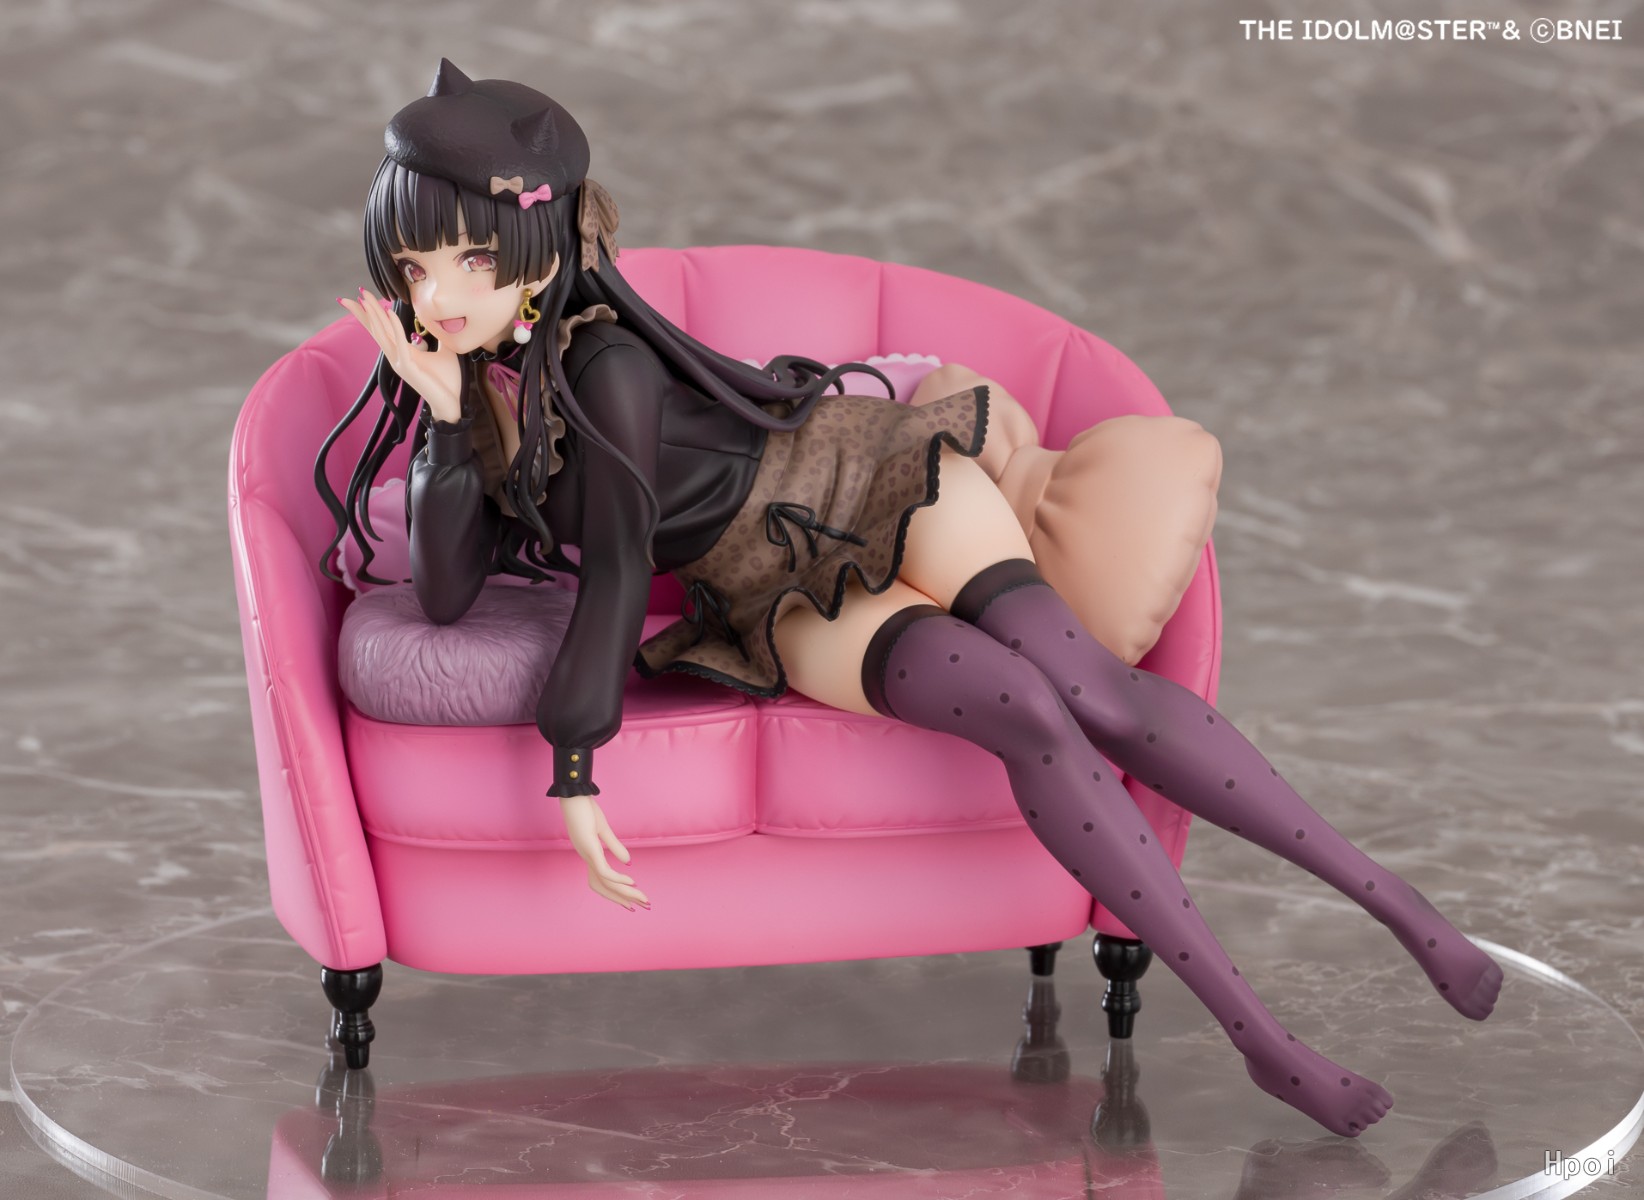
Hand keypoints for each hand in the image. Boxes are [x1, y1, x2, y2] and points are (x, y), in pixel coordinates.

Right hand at [337, 286, 462, 423]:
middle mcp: (396, 356)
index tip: (361, 298)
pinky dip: (395, 327)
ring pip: (383, 333)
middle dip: (366, 310)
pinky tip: (389, 312)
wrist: (451, 404)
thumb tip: (442, 324)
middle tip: (357, 291)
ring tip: (367, 297)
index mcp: (402, 352)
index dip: (370, 315)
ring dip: (375, 314)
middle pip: (377, 329)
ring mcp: (400, 362)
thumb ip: (439, 339)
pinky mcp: (408, 368)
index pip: (382, 330)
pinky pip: (400, 343)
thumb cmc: (447, 381)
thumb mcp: (445, 353)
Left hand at [559, 796, 649, 910]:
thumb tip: (628, 863)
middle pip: (605, 887)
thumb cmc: (584, 809)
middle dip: (624, 898)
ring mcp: (587, 855)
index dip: (617, 892)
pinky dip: (617, 879)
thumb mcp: (604, 830)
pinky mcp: (590, 849)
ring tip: (641, 898)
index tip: (632, 902)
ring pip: (607, 882)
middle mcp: (587, 859)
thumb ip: (616, 847)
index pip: (602, 881)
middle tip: (645, 905)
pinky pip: (604, 870)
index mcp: (589, 855)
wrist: (572, 796)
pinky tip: (631, 882)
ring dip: (625, 892)